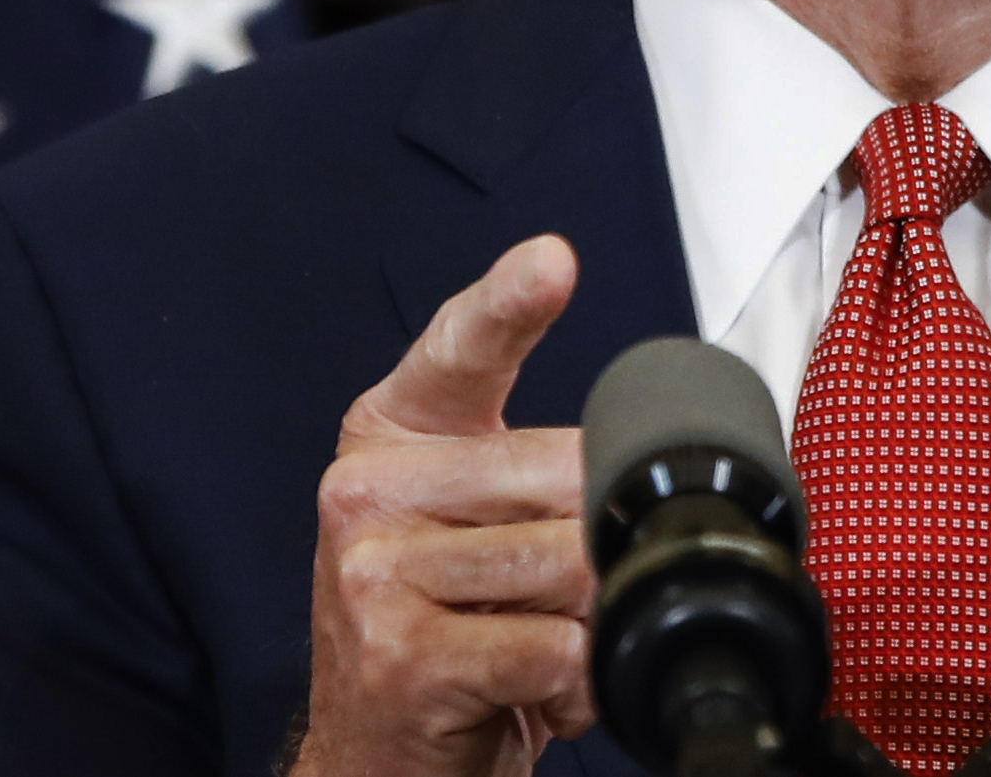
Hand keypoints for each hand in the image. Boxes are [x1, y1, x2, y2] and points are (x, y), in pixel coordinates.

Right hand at [290, 236, 594, 776]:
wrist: (373, 758)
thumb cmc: (437, 629)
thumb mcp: (467, 525)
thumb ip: (533, 472)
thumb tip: (627, 471)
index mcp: (388, 435)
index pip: (459, 349)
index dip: (509, 302)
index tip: (551, 262)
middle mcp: (363, 493)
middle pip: (560, 473)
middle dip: (593, 545)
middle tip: (550, 597)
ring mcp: (372, 575)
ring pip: (566, 562)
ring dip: (585, 619)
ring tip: (535, 642)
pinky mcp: (401, 657)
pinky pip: (554, 647)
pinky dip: (574, 683)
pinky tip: (530, 692)